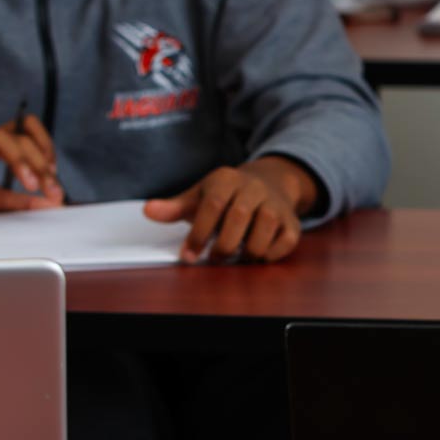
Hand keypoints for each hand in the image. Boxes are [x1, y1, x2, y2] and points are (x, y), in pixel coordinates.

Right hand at [0, 116, 63, 214]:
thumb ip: (19, 201)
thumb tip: (52, 203)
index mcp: (0, 149)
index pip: (30, 134)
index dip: (47, 150)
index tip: (54, 179)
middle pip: (22, 136)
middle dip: (40, 161)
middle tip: (48, 187)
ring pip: (0, 136)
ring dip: (19, 159)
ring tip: (28, 184)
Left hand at [143, 156, 319, 263]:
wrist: (270, 183)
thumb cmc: (227, 196)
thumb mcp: (199, 196)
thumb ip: (174, 207)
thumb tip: (148, 211)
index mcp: (227, 180)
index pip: (212, 205)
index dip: (199, 233)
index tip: (189, 255)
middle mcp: (254, 188)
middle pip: (238, 217)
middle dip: (223, 245)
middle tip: (213, 259)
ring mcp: (275, 205)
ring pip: (264, 229)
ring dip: (247, 251)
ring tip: (236, 256)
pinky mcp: (291, 223)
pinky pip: (285, 242)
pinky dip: (270, 254)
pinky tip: (257, 255)